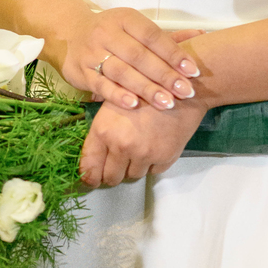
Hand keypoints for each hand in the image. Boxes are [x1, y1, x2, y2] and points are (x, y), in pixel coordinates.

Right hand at [58, 7, 200, 112]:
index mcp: (125, 18)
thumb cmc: (111, 32)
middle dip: (165, 75)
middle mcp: (107, 33)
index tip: (193, 71)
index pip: (152, 35)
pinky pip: (101, 84)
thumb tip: (201, 35)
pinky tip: (135, 105)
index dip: (173, 53)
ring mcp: (92, 52)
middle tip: (185, 92)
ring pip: (122, 71)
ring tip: (167, 102)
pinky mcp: (81, 71)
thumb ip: (165, 37)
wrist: (69, 34)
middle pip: (139, 56)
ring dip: (146, 88)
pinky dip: (118, 95)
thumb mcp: (134, 27)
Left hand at [80, 96, 207, 186]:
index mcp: (104, 131)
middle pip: (110, 178)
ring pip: (132, 176)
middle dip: (111, 173)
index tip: (91, 180)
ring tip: (138, 146)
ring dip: (132, 167)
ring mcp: (143, 154)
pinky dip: (150, 163)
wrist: (178, 87)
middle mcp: (122, 146)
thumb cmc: (142, 90)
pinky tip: (153, 144)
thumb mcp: (113, 103)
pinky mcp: (163, 159)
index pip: (89, 168)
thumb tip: (93, 157)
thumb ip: (101, 131)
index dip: (89, 177)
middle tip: (116, 165)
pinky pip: (151, 172)